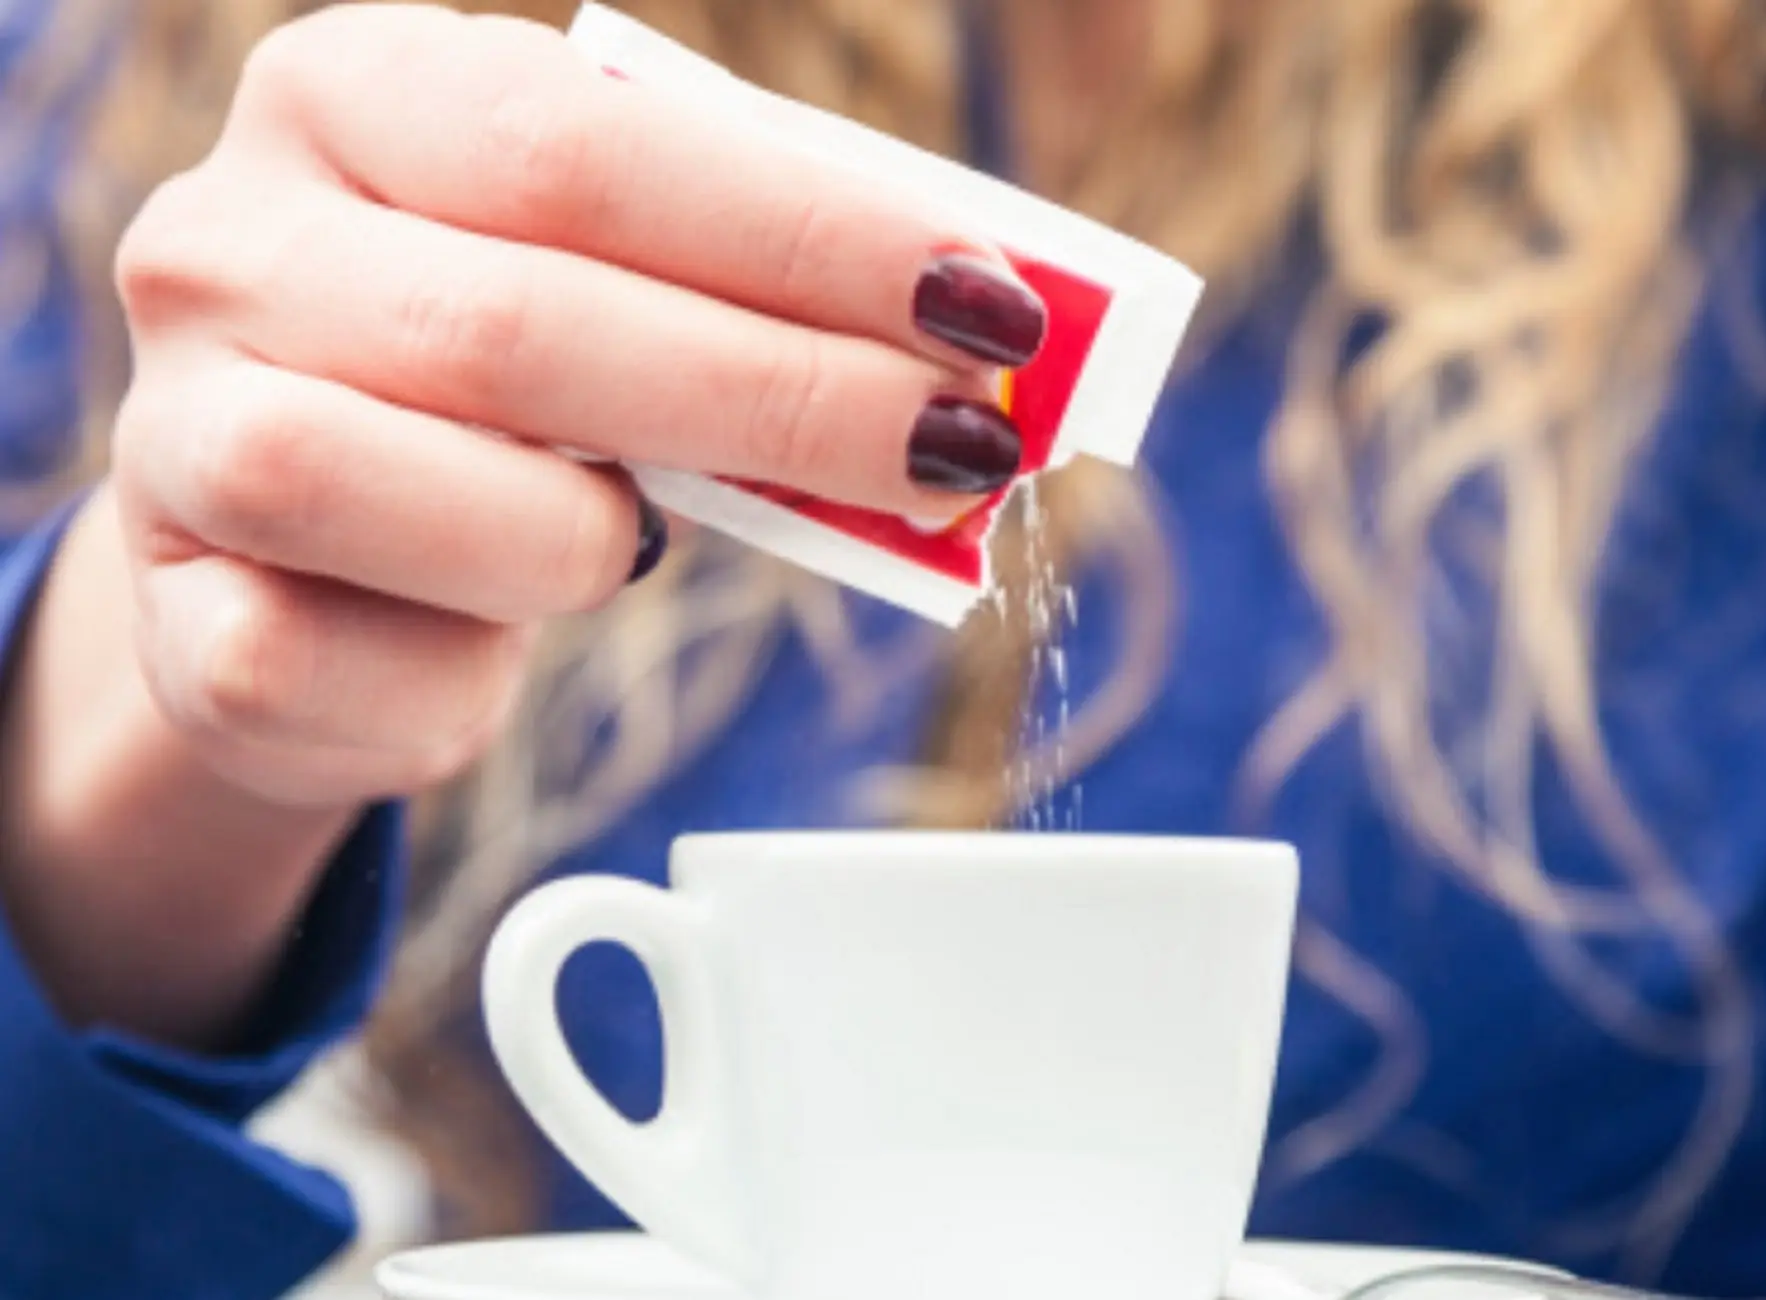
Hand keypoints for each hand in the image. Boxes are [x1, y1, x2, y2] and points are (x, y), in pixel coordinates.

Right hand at [110, 2, 1043, 808]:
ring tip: (638, 543)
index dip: (804, 236)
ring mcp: (171, 431)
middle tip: (960, 448)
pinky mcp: (172, 622)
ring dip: (582, 543)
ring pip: (401, 496)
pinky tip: (493, 649)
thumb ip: (752, 285)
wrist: (294, 539)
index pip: (582, 144)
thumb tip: (980, 341)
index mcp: (348, 97)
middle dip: (784, 400)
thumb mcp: (611, 281)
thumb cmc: (494, 382)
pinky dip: (459, 684)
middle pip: (520, 326)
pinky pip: (328, 673)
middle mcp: (227, 245)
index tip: (984, 310)